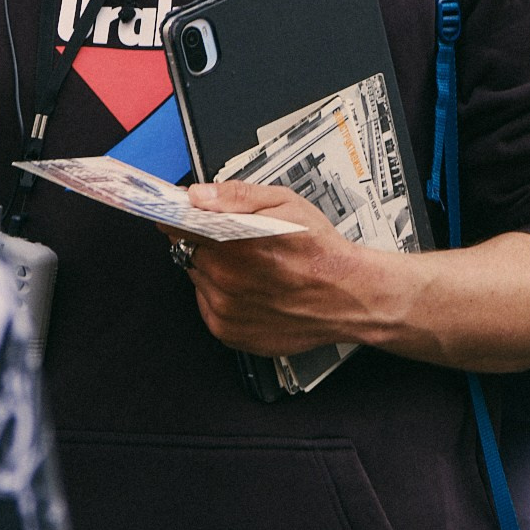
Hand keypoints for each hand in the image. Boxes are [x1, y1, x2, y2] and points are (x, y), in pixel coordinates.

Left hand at [163, 183, 396, 357]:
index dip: (180, 218)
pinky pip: (209, 308)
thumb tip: (199, 195)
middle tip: (239, 242)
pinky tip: (252, 290)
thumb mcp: (286, 204)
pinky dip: (222, 297)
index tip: (179, 215)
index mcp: (235, 245)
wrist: (349, 297)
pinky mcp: (230, 334)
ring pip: (199, 280)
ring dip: (215, 271)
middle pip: (190, 253)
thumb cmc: (322, 250)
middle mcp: (226, 281)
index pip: (180, 228)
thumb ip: (237, 196)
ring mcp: (226, 312)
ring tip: (253, 267)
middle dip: (206, 244)